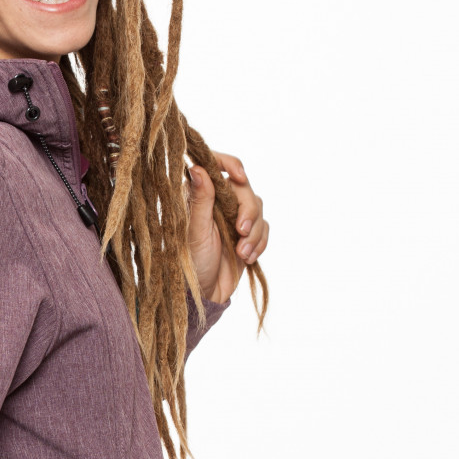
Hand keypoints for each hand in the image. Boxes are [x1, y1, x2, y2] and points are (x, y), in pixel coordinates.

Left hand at [185, 153, 268, 303]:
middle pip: (245, 189)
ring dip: (253, 232)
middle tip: (240, 231)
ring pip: (257, 208)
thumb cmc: (193, 263)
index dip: (231, 165)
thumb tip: (196, 168)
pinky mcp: (247, 233)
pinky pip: (264, 228)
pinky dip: (260, 242)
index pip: (217, 166)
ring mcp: (234, 217)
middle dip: (247, 211)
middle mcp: (218, 203)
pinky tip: (248, 257)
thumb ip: (199, 200)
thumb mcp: (195, 232)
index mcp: (200, 196)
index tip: (239, 177)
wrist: (206, 293)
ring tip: (241, 252)